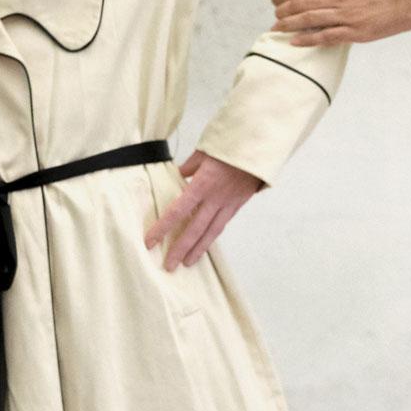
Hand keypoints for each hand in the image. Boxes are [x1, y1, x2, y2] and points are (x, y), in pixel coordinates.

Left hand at [144, 151, 262, 269]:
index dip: (163, 229)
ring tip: (187, 263)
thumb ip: (189, 166)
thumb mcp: (204, 151)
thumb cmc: (230, 144)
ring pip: (211, 232)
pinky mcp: (238, 204)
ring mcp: (228, 204)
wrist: (260, 147)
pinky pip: (222, 225)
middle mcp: (215, 199)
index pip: (177, 212)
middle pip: (194, 230)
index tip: (150, 241)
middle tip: (169, 266)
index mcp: (202, 184)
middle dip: (180, 249)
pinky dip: (212, 237)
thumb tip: (179, 175)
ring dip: (198, 250)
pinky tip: (205, 245)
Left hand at [276, 0, 410, 44]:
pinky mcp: (356, 32)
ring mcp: (347, 17)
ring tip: (277, 27)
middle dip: (286, 9)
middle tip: (275, 13)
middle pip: (305, 3)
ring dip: (291, 23)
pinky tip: (294, 41)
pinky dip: (308, 38)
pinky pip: (327, 36)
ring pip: (311, 19)